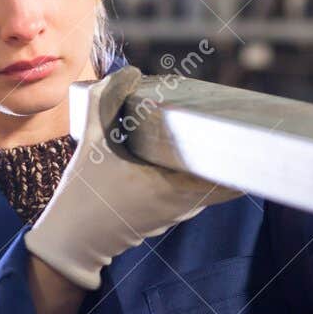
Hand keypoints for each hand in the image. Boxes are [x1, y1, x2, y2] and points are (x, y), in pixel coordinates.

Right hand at [23, 66, 241, 289]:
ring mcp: (178, 214)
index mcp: (172, 188)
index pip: (225, 172)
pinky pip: (195, 193)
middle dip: (226, 150)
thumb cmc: (84, 194)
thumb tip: (131, 72)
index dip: (236, 149)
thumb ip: (105, 101)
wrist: (72, 241)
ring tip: (213, 134)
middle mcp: (183, 205)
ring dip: (211, 163)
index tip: (240, 126)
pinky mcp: (168, 217)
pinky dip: (196, 175)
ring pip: (210, 186)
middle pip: (223, 176)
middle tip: (228, 121)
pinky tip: (188, 155)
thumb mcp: (92, 142)